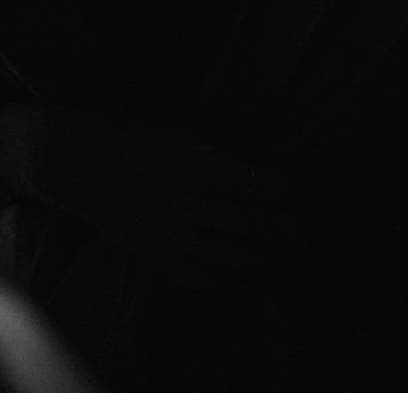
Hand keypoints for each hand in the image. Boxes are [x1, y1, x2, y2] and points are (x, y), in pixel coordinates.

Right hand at [0, 103, 305, 291]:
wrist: (77, 163)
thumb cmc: (134, 136)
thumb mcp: (185, 132)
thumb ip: (227, 153)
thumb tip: (274, 169)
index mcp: (202, 164)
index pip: (270, 186)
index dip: (303, 192)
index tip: (324, 189)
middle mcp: (193, 204)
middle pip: (265, 225)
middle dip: (303, 227)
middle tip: (330, 226)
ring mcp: (175, 237)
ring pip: (242, 255)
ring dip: (279, 254)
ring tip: (303, 250)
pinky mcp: (160, 257)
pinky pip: (209, 275)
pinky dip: (238, 273)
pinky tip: (255, 267)